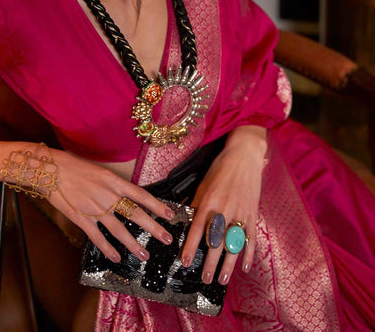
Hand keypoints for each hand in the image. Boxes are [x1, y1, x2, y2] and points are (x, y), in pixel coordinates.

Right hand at [48, 149, 173, 262]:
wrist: (52, 170)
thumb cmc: (75, 167)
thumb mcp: (100, 171)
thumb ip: (114, 185)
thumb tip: (126, 196)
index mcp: (114, 181)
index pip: (141, 195)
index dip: (157, 206)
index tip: (170, 214)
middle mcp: (108, 195)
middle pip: (136, 214)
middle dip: (154, 228)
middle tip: (167, 238)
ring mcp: (96, 209)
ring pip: (120, 230)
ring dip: (133, 244)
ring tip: (144, 254)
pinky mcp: (82, 219)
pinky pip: (98, 237)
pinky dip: (108, 249)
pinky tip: (116, 257)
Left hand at [181, 126, 266, 284]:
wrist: (244, 156)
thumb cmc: (220, 168)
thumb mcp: (203, 184)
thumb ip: (195, 203)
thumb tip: (186, 219)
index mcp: (208, 201)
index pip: (197, 229)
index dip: (190, 247)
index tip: (184, 262)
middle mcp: (223, 209)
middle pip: (215, 242)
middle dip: (209, 262)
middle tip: (204, 278)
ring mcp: (240, 213)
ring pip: (233, 244)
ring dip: (228, 264)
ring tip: (222, 279)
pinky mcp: (252, 214)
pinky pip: (251, 238)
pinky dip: (249, 254)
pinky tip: (245, 267)